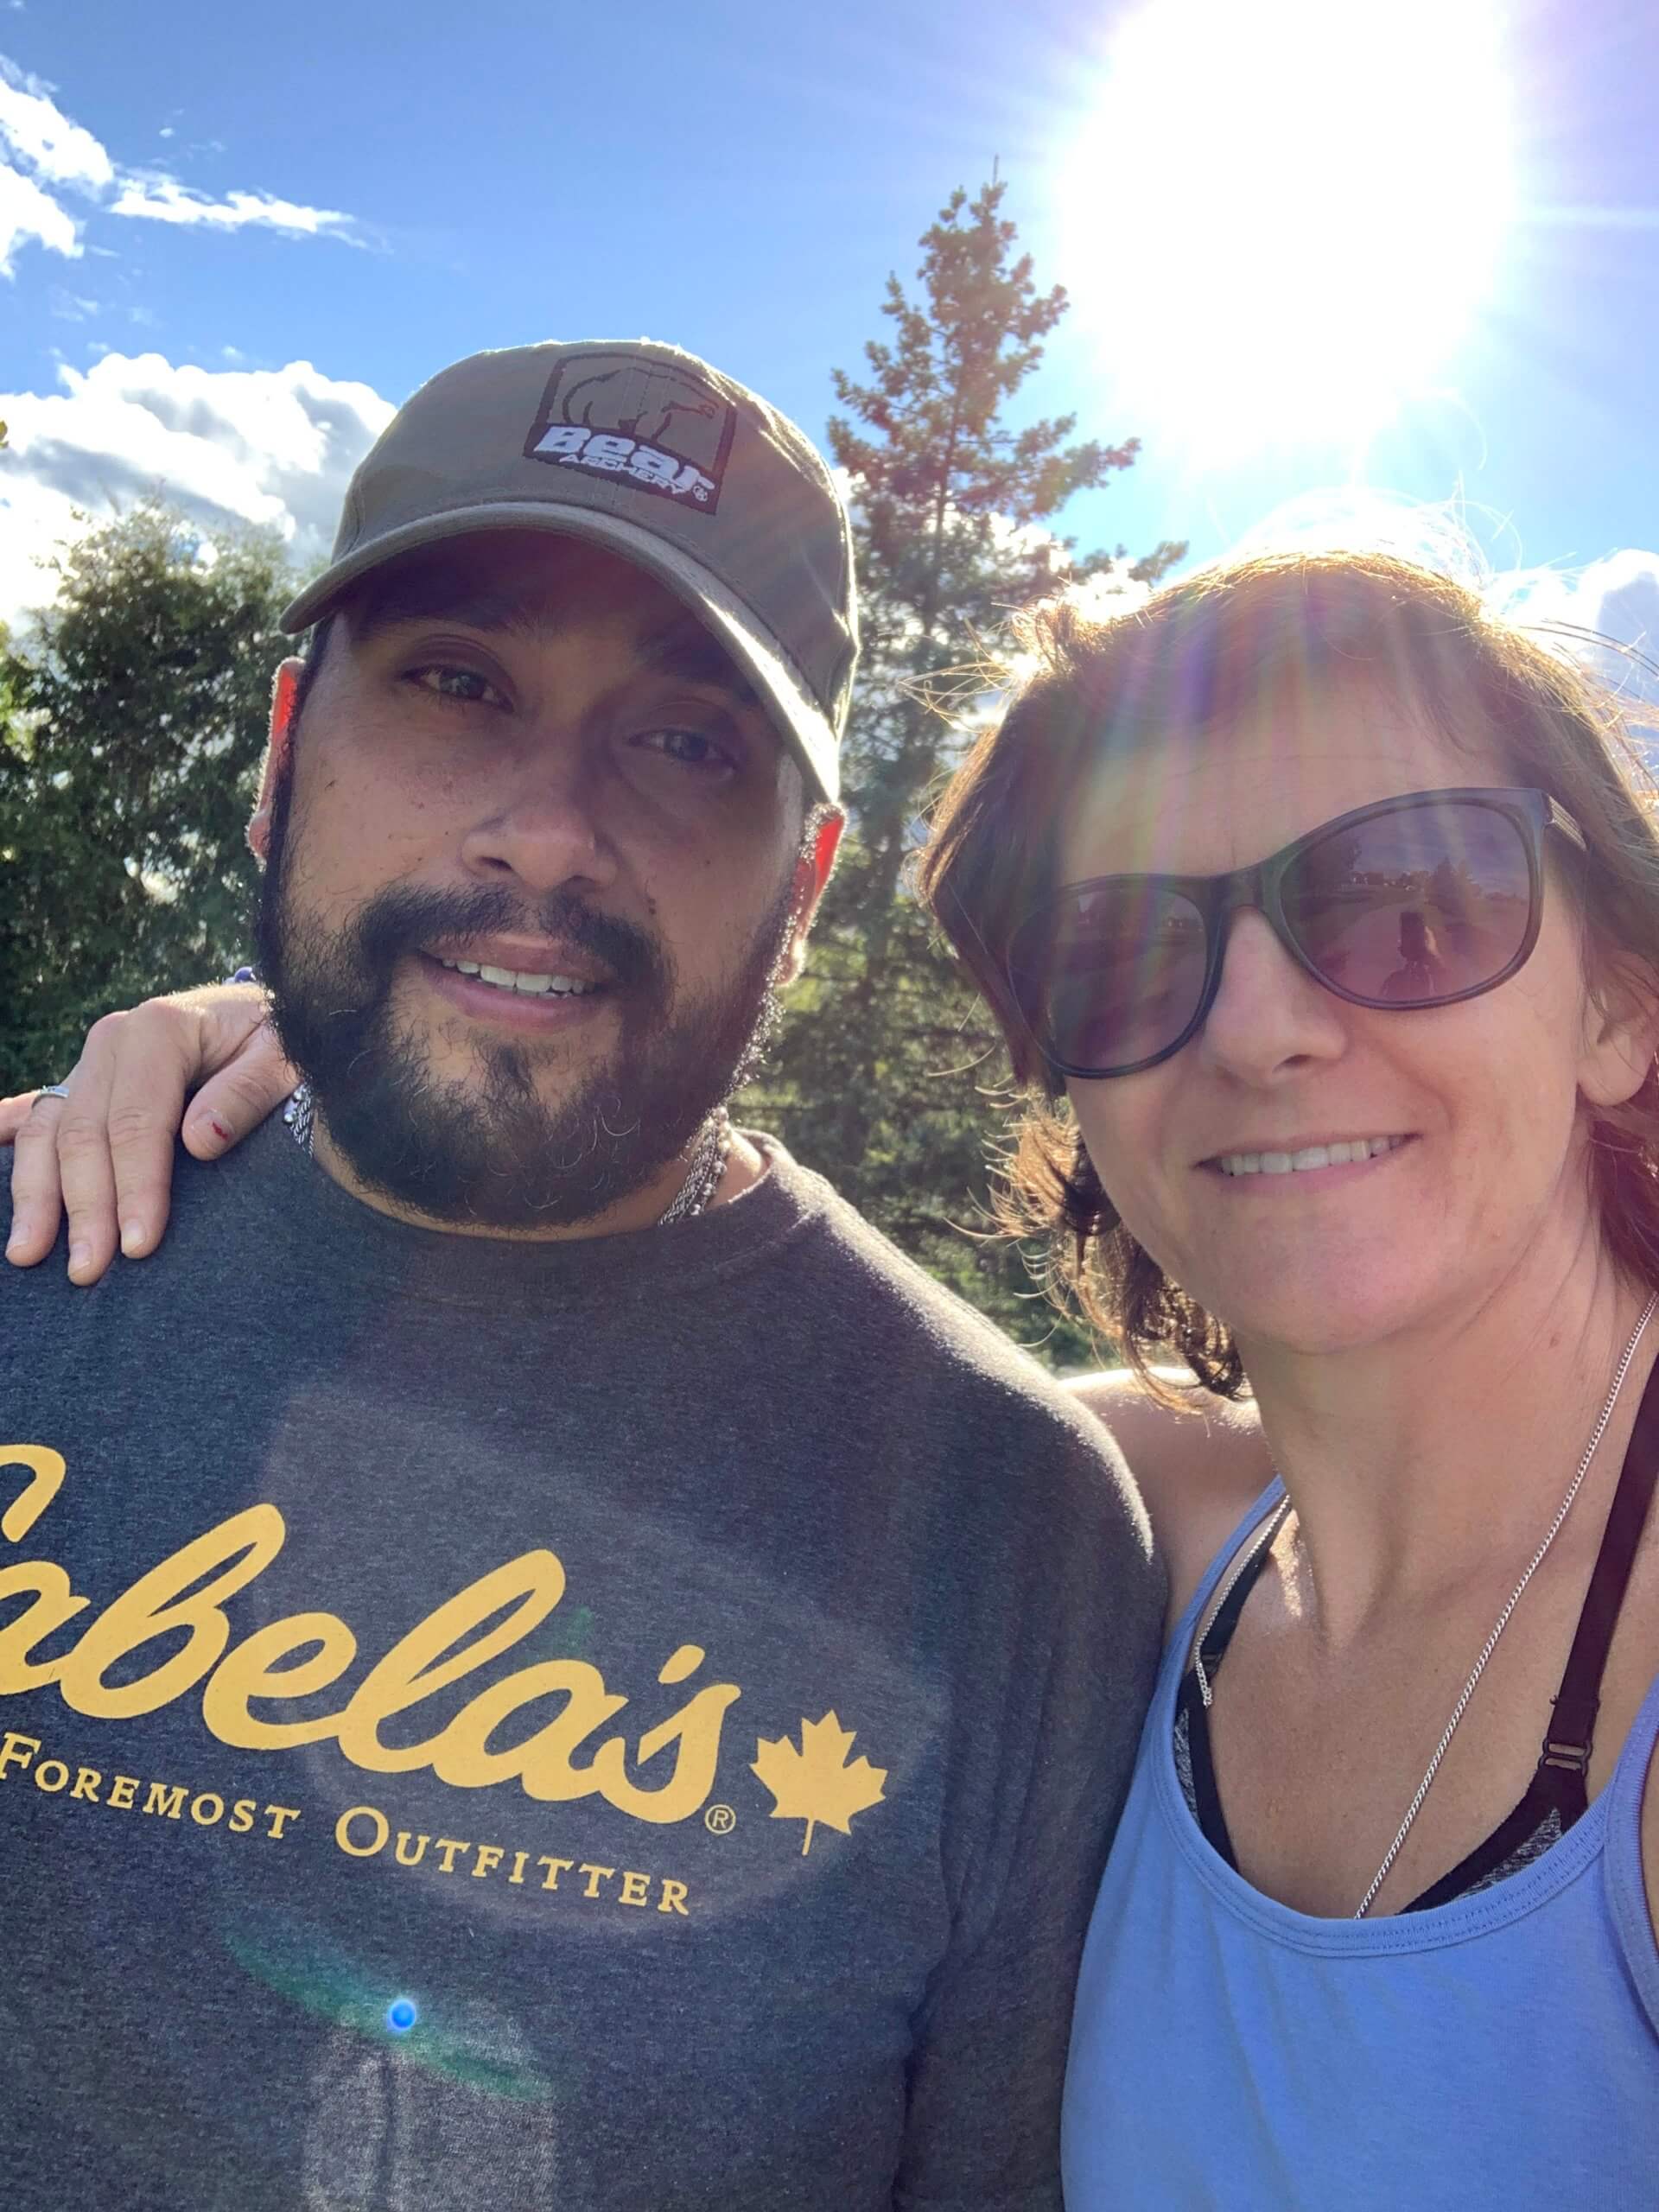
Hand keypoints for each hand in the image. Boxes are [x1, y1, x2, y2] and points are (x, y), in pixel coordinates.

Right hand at [1, 985, 295, 1283]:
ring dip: (35, 1196)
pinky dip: (9, 1147)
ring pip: (45, 1132)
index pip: (136, 1121)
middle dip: (82, 1208)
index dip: (134, 1187)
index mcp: (160, 1029)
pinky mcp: (83, 1082)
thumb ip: (248, 1092)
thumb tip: (200, 1140)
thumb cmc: (282, 1043)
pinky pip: (34, 1116)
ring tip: (29, 1256)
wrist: (266, 1013)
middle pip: (83, 1134)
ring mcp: (91, 1062)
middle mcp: (112, 1041)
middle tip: (88, 1272)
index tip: (138, 1245)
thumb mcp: (287, 1059)